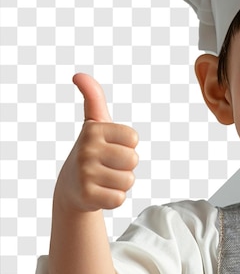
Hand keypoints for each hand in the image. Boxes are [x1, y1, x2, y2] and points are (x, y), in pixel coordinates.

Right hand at [54, 73, 138, 211]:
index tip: (110, 147)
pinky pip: (120, 198)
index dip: (127, 146)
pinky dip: (114, 198)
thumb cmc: (91, 151)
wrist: (70, 188)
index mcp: (94, 130)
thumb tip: (79, 75)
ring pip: (128, 180)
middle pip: (133, 160)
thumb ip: (93, 97)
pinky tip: (100, 193)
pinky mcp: (87, 195)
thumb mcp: (94, 123)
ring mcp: (85, 173)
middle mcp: (87, 149)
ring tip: (104, 179)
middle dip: (125, 166)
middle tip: (108, 166)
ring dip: (120, 182)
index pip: (133, 139)